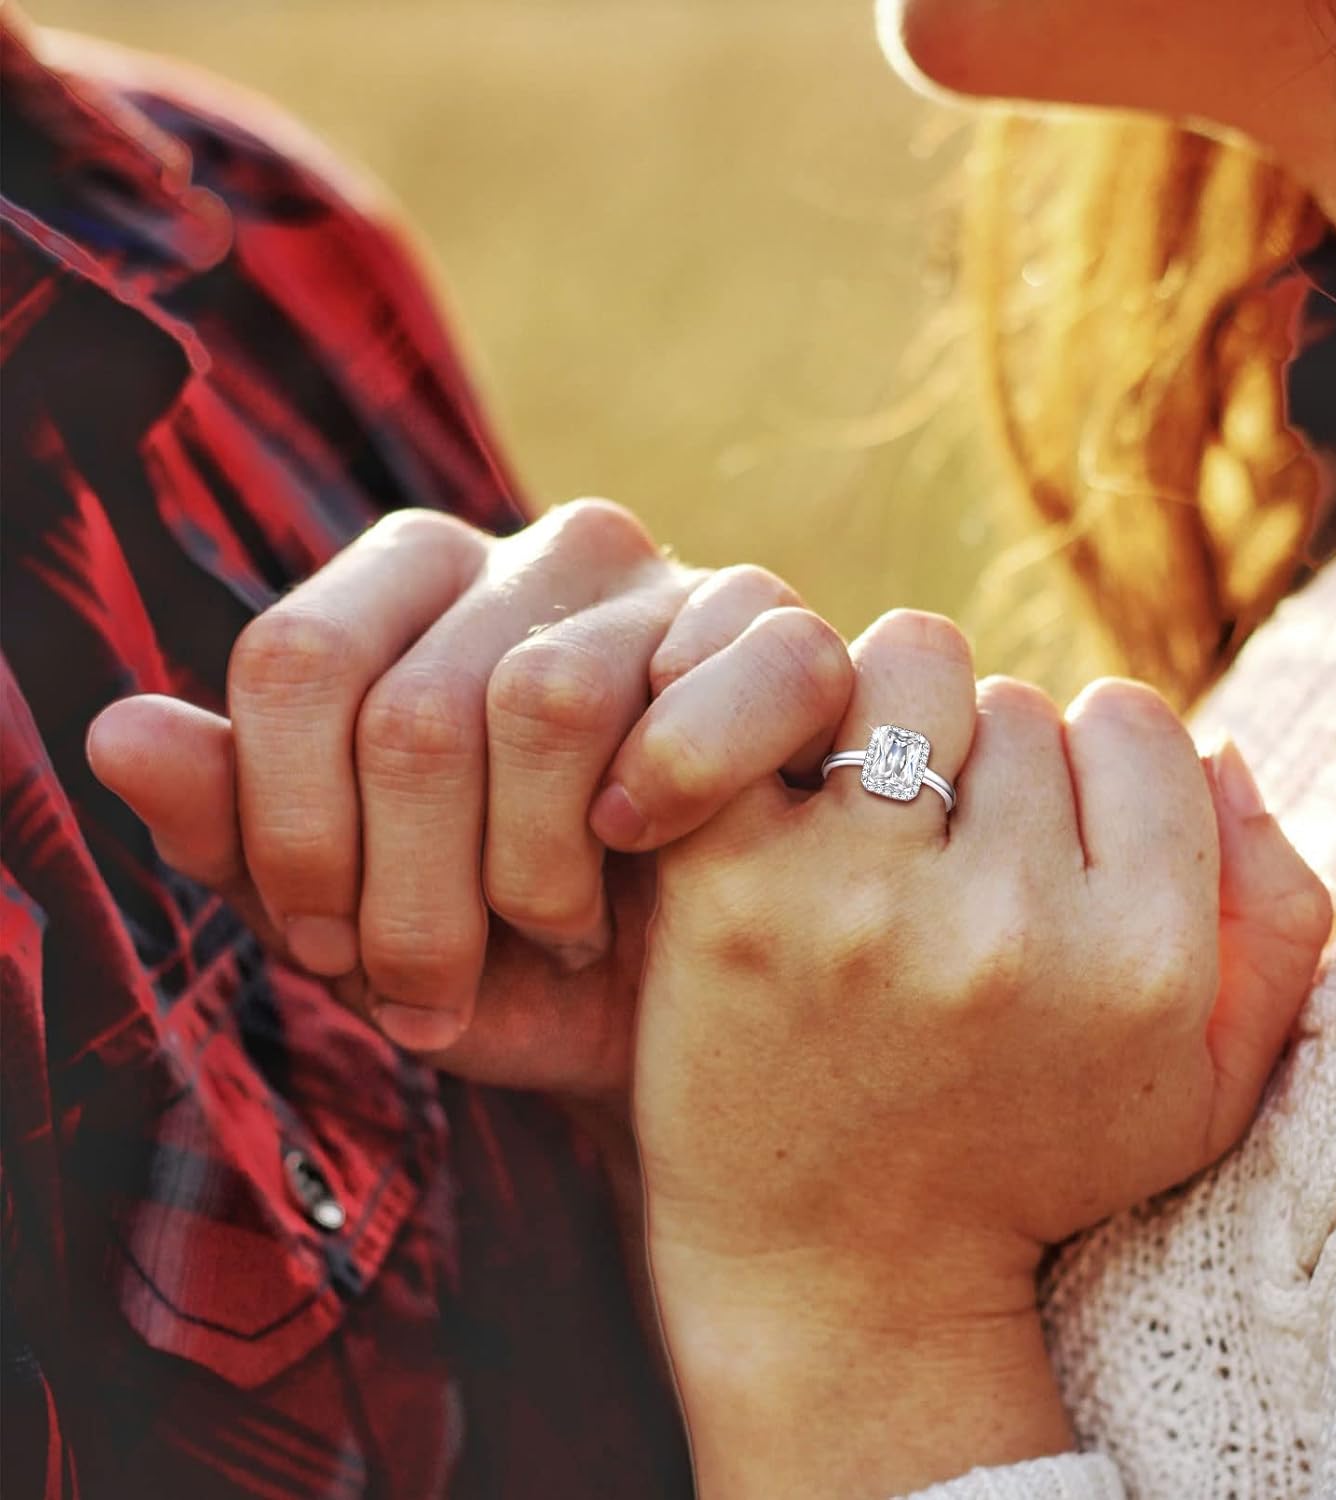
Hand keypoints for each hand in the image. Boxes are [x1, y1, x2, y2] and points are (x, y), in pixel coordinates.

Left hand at [86, 501, 851, 1097]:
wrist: (670, 1006)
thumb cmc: (499, 955)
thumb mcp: (351, 919)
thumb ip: (235, 827)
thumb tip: (117, 732)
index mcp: (412, 581)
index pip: (295, 657)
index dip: (291, 831)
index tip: (322, 950)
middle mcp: (536, 551)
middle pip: (414, 706)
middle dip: (413, 896)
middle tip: (436, 991)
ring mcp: (664, 580)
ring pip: (545, 699)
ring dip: (537, 872)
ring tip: (557, 935)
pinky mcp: (778, 631)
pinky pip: (720, 679)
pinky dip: (676, 790)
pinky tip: (654, 848)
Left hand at [633, 610, 1330, 1494]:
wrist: (840, 1274)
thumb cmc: (1031, 1163)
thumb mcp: (1207, 1084)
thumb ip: (1276, 916)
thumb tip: (1226, 749)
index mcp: (1141, 960)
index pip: (1137, 725)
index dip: (1092, 769)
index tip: (1049, 835)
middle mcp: (1010, 925)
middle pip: (1015, 701)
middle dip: (988, 763)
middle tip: (948, 851)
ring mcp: (864, 901)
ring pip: (906, 672)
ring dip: (894, 724)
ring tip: (871, 818)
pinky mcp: (737, 887)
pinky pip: (781, 705)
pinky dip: (787, 728)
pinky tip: (787, 805)